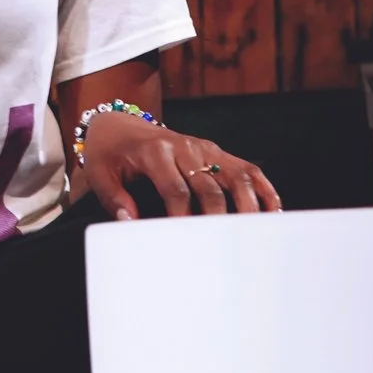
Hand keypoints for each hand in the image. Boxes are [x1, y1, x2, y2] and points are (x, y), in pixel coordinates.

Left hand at [74, 112, 281, 221]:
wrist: (119, 124)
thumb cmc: (110, 154)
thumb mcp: (100, 174)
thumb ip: (114, 199)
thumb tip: (131, 222)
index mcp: (155, 152)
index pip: (175, 189)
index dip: (182, 216)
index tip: (187, 241)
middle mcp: (184, 147)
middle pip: (209, 187)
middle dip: (217, 218)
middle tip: (225, 248)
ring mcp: (204, 148)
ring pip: (236, 175)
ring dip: (249, 204)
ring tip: (255, 233)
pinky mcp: (216, 152)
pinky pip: (246, 169)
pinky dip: (262, 189)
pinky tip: (272, 212)